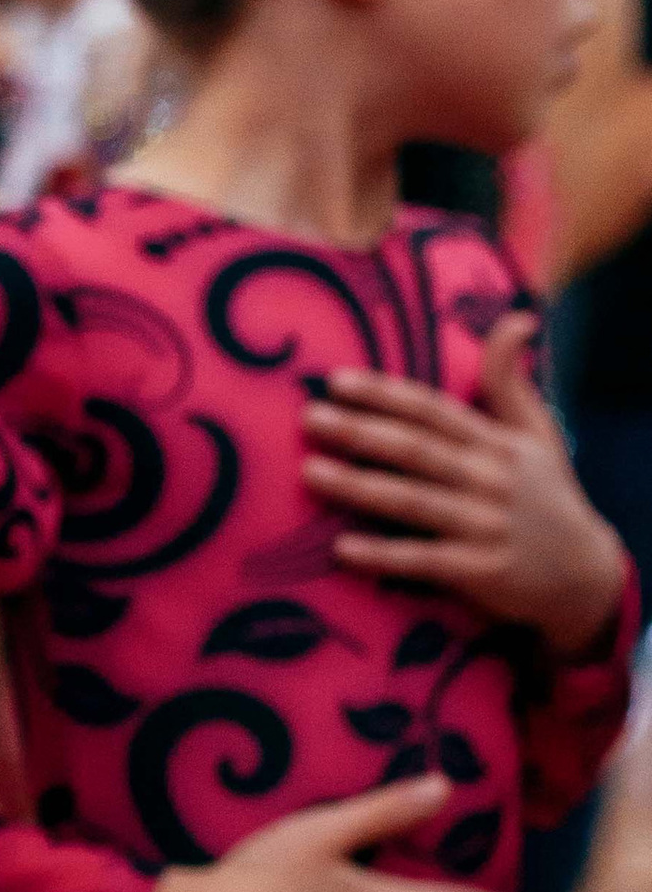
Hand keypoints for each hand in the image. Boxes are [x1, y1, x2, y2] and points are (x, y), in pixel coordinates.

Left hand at [305, 317, 629, 657]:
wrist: (583, 574)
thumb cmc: (547, 497)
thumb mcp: (538, 434)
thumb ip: (510, 382)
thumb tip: (515, 317)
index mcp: (497, 444)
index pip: (432, 410)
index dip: (385, 394)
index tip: (337, 381)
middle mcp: (489, 479)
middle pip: (415, 449)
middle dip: (360, 431)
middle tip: (307, 417)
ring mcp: (484, 526)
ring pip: (412, 501)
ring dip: (359, 486)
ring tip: (309, 471)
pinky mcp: (480, 571)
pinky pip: (423, 560)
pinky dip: (383, 554)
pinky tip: (341, 547)